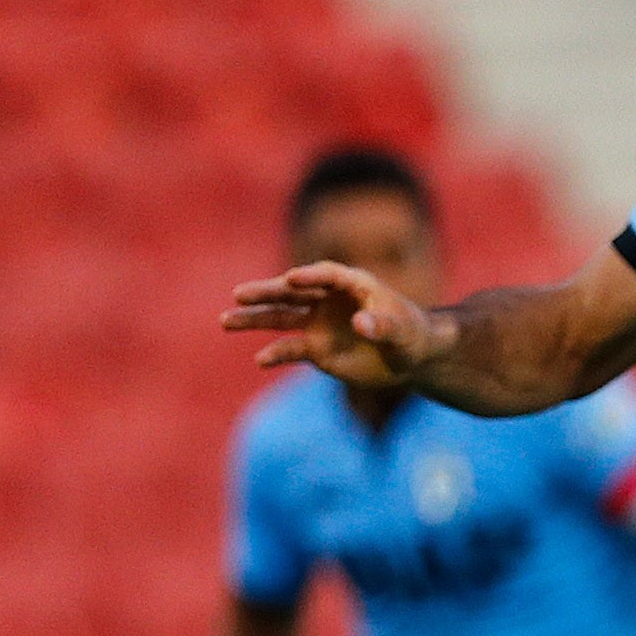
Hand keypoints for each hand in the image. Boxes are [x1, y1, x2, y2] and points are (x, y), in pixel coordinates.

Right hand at [222, 261, 442, 387]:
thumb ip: (384, 326)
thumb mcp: (403, 331)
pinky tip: (260, 360)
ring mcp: (317, 323)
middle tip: (238, 294)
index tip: (292, 278)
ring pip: (280, 317)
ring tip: (225, 321)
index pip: (327, 275)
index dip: (310, 276)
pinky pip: (290, 349)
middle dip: (266, 292)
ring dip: (254, 319)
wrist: (409, 356)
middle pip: (292, 291)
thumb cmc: (410, 334)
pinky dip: (275, 354)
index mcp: (352, 284)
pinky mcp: (315, 348)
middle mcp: (327, 299)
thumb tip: (361, 324)